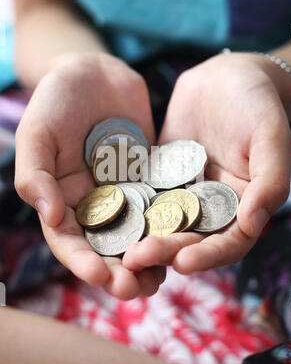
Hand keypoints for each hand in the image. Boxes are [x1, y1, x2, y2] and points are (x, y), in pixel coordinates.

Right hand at [15, 52, 165, 299]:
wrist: (95, 73)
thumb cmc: (56, 99)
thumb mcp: (37, 133)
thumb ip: (35, 174)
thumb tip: (49, 217)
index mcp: (62, 200)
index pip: (69, 241)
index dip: (83, 262)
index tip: (102, 277)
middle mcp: (93, 204)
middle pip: (105, 248)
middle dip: (119, 272)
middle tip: (138, 290)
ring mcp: (123, 194)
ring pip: (135, 235)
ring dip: (147, 260)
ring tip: (162, 279)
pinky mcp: (149, 181)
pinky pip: (160, 208)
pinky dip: (168, 228)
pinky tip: (182, 242)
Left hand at [123, 52, 290, 273]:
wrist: (226, 76)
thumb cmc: (257, 103)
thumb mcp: (270, 137)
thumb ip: (270, 181)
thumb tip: (254, 224)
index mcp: (243, 206)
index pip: (229, 243)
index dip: (208, 256)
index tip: (184, 262)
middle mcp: (212, 206)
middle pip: (190, 239)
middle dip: (165, 251)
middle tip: (137, 258)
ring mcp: (184, 193)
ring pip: (163, 222)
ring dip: (143, 237)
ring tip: (119, 249)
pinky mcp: (160, 177)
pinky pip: (144, 195)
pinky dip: (129, 207)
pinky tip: (107, 214)